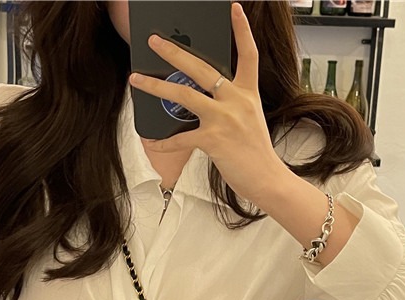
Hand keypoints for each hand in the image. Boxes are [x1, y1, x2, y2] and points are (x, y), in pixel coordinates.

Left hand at [128, 2, 283, 207]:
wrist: (267, 179)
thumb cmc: (256, 153)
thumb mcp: (250, 120)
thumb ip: (231, 105)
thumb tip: (203, 99)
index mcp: (248, 93)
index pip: (248, 54)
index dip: (242, 31)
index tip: (234, 10)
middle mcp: (236, 100)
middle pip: (201, 68)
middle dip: (174, 52)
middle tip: (154, 41)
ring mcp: (224, 119)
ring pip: (183, 94)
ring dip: (156, 86)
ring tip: (137, 79)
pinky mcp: (212, 140)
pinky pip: (180, 138)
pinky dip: (164, 141)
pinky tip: (152, 141)